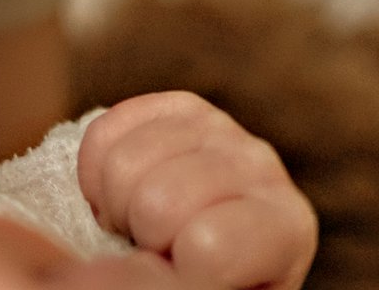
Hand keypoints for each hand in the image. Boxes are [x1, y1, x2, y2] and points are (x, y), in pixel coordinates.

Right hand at [79, 93, 316, 289]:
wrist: (210, 252)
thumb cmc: (215, 281)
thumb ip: (185, 280)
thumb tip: (146, 259)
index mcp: (284, 228)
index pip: (207, 244)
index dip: (180, 267)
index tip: (189, 274)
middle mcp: (261, 164)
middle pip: (158, 199)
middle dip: (142, 235)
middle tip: (160, 249)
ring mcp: (217, 126)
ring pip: (123, 162)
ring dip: (116, 205)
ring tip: (145, 223)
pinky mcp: (175, 106)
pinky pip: (102, 132)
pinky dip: (94, 175)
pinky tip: (125, 194)